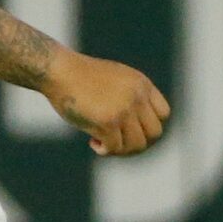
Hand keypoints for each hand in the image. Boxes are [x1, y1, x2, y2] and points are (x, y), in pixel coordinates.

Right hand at [37, 50, 169, 156]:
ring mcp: (123, 109)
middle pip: (154, 133)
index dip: (148, 126)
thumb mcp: (116, 79)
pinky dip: (104, 150)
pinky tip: (93, 142)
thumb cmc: (81, 77)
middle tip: (118, 141)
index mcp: (141, 84)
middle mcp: (137, 97)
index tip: (130, 128)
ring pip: (137, 145)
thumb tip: (138, 130)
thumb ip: (131, 97)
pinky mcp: (107, 122)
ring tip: (104, 143)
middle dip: (137, 143)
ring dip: (121, 150)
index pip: (163, 114)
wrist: (59, 71)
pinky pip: (115, 148)